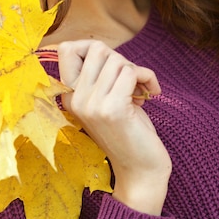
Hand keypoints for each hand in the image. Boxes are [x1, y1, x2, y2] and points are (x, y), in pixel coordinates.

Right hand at [58, 40, 171, 214]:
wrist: (141, 171)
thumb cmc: (128, 131)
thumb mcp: (105, 99)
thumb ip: (98, 75)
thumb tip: (101, 46)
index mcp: (69, 96)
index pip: (67, 48)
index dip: (93, 47)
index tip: (112, 64)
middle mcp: (75, 99)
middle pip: (96, 48)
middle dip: (121, 59)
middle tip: (131, 81)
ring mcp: (91, 104)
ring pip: (117, 60)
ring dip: (136, 71)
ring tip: (140, 91)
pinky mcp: (112, 109)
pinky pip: (131, 72)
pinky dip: (147, 78)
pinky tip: (151, 95)